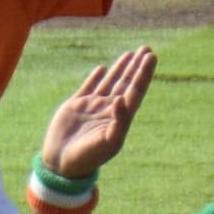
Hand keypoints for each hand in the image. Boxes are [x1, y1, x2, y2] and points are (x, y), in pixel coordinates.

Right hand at [36, 47, 156, 182]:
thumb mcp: (108, 142)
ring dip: (120, 68)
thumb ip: (119, 122)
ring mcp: (92, 106)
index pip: (136, 90)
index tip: (151, 57)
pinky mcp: (75, 106)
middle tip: (146, 49)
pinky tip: (103, 68)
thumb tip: (122, 99)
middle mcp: (109, 109)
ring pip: (110, 82)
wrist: (62, 164)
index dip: (144, 74)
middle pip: (126, 83)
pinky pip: (88, 87)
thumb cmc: (88, 157)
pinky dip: (95, 77)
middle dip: (136, 66)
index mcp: (120, 117)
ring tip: (130, 54)